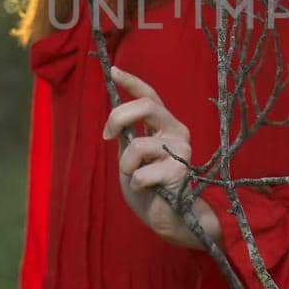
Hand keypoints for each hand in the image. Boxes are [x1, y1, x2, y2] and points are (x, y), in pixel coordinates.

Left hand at [102, 66, 222, 249]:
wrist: (169, 217)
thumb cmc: (149, 186)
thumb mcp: (132, 156)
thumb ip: (128, 136)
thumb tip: (113, 118)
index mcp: (165, 125)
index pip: (150, 96)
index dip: (132, 82)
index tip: (113, 71)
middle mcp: (177, 132)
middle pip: (147, 106)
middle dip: (118, 117)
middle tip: (107, 136)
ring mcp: (181, 151)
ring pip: (137, 146)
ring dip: (126, 167)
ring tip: (135, 179)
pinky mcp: (180, 172)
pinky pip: (141, 174)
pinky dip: (136, 185)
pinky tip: (147, 191)